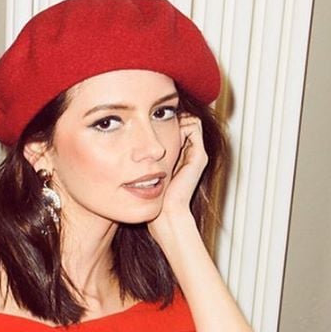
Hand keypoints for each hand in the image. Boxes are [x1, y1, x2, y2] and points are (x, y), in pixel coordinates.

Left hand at [153, 113, 208, 230]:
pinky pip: (193, 127)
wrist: (167, 212)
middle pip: (184, 122)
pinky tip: (165, 133)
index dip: (166, 122)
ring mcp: (197, 155)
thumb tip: (131, 148)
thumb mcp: (147, 172)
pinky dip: (180, 124)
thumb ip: (145, 160)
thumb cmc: (153, 197)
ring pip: (189, 121)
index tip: (148, 125)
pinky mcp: (199, 156)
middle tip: (153, 123)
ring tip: (158, 127)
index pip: (178, 128)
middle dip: (170, 119)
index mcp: (180, 157)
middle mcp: (191, 154)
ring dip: (174, 120)